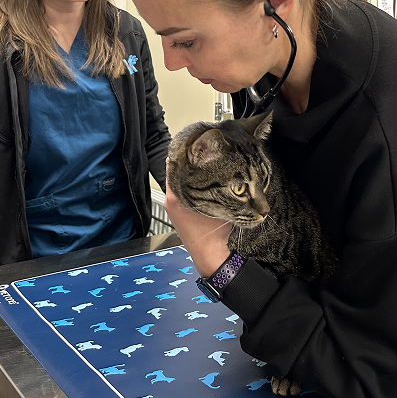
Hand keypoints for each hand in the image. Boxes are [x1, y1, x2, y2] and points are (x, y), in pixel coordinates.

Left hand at [164, 161, 230, 276]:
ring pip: (181, 180)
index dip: (185, 151)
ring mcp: (175, 205)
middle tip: (205, 150)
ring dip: (191, 172)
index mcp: (176, 195)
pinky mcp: (180, 211)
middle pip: (177, 170)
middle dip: (190, 161)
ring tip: (207, 162)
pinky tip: (206, 180)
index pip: (174, 163)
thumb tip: (223, 163)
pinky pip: (184, 190)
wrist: (212, 255)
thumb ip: (219, 183)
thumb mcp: (220, 203)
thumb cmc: (214, 232)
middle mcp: (172, 198)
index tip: (197, 142)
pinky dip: (191, 183)